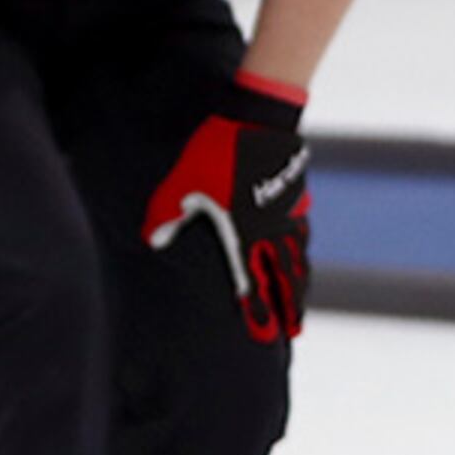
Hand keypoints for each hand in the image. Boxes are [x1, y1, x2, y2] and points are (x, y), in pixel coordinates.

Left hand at [145, 74, 310, 342]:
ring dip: (299, 283)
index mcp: (242, 233)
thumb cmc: (217, 152)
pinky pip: (300, 231)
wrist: (259, 118)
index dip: (256, 310)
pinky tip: (302, 254)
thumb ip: (168, 216)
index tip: (263, 335)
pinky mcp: (294, 196)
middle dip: (287, 307)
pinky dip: (302, 250)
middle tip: (293, 330)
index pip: (250, 281)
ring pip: (296, 257)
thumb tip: (151, 241)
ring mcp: (285, 214)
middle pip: (282, 277)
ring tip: (301, 303)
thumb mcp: (182, 184)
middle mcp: (268, 231)